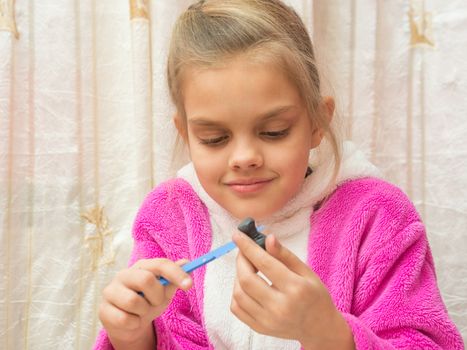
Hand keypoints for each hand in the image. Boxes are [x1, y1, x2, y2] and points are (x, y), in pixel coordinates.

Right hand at [98, 258, 191, 346]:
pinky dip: (134, 324)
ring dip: (144, 311)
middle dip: (157, 296)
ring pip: (133, 301)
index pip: (160, 264)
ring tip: (142, 312)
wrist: (131, 324)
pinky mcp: (103, 309)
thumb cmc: (149, 302)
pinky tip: (132, 321)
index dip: (176, 274)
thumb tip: (187, 262)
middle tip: (157, 302)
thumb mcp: (164, 291)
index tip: (189, 285)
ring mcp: (110, 291)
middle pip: (146, 279)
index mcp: (141, 266)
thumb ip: (174, 278)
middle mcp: (124, 274)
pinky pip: (125, 319)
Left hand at [231, 231, 354, 349]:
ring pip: (238, 294)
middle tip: (244, 251)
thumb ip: (285, 255)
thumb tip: (267, 238)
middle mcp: (280, 307)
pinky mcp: (260, 329)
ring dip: (238, 276)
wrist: (319, 328)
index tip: (238, 235)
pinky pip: (237, 309)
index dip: (248, 247)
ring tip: (248, 268)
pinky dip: (237, 292)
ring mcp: (268, 321)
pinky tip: (247, 285)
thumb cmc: (314, 295)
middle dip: (241, 260)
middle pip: (246, 279)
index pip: (264, 263)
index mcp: (295, 289)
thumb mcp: (306, 271)